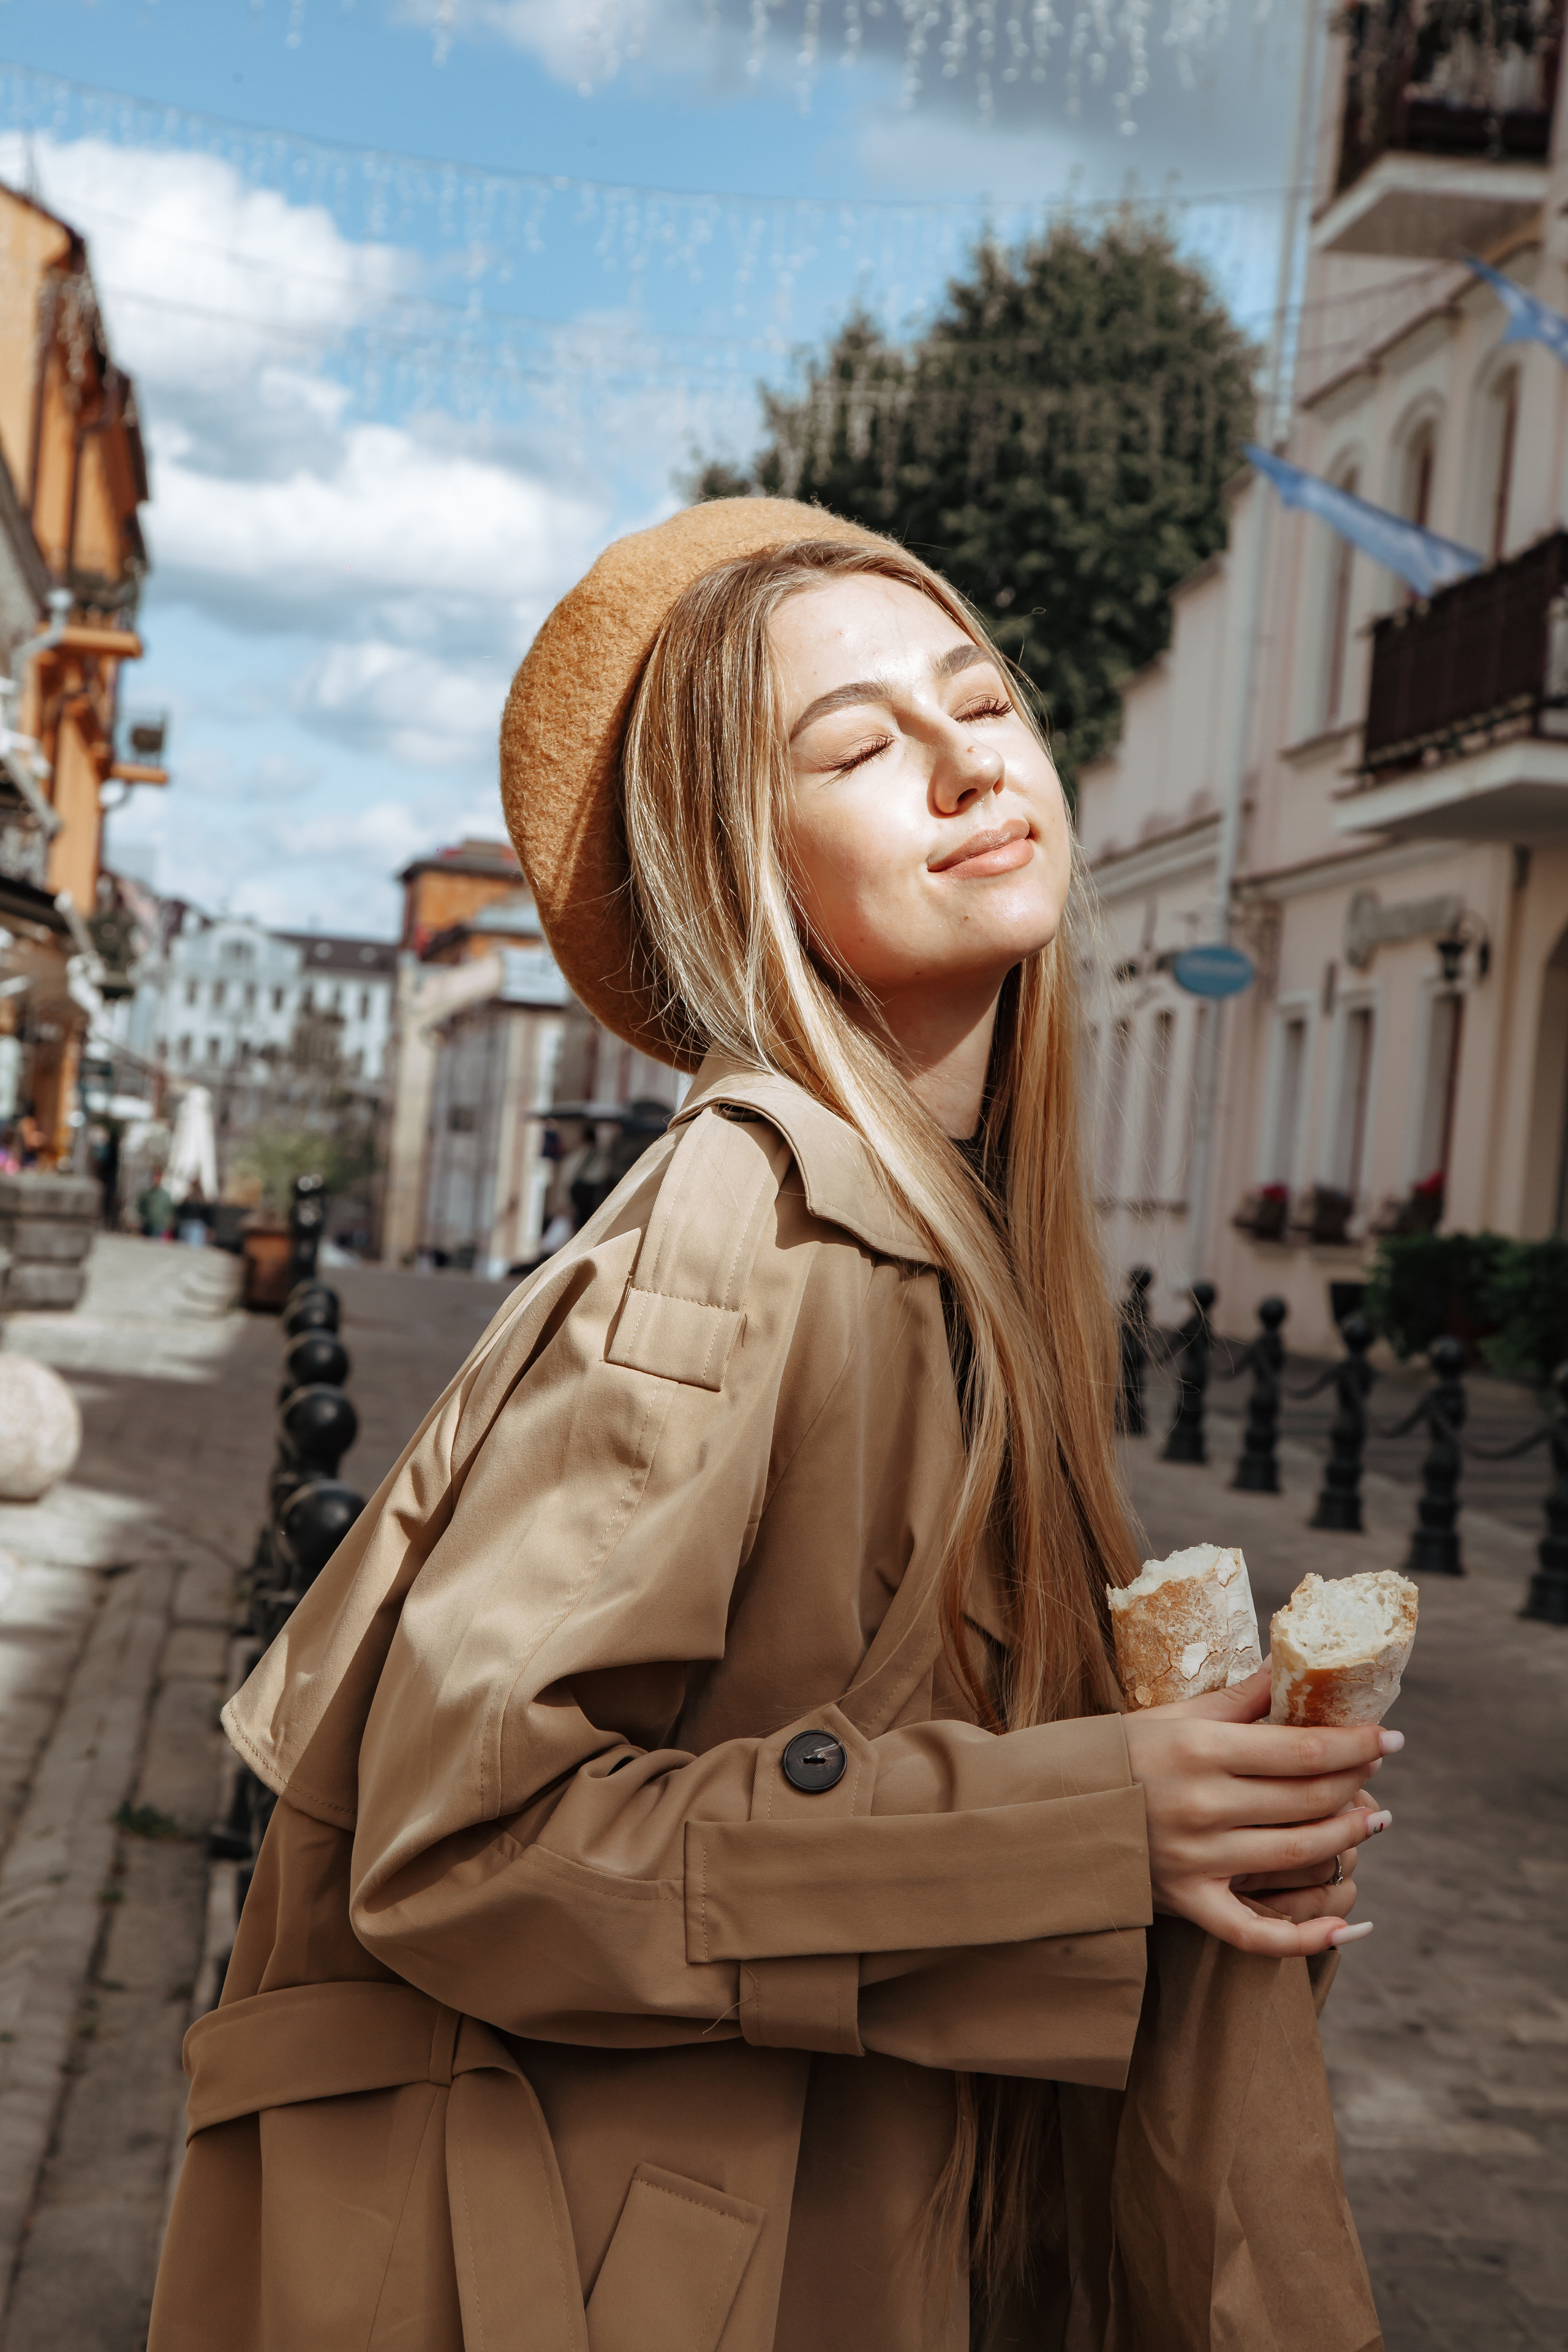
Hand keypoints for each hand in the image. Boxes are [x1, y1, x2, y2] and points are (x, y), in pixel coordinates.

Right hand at [1121, 1664, 1399, 1957]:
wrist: (1054, 1810)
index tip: (1388, 1737)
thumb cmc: (1119, 1753)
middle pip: (1308, 1800)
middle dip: (1355, 1784)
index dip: (1355, 1744)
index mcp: (1202, 1751)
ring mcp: (1198, 1860)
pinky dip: (1305, 1938)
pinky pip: (1255, 1932)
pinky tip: (1348, 1927)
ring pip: (1296, 1854)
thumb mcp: (1174, 1716)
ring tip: (1371, 1819)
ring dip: (1345, 1837)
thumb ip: (1237, 1698)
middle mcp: (1204, 1806)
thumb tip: (1288, 1666)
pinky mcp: (1189, 1901)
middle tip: (1377, 1772)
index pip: (1302, 1751)